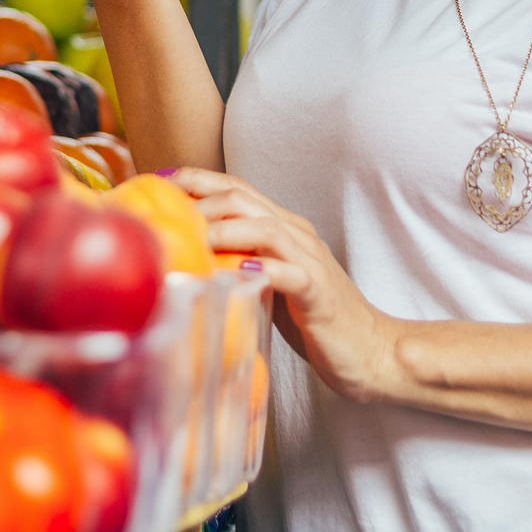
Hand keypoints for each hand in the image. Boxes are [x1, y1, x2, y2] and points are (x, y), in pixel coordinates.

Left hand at [167, 168, 400, 403]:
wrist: (372, 351)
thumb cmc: (315, 322)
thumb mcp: (271, 286)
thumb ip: (242, 266)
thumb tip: (190, 262)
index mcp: (285, 228)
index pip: (237, 189)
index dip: (197, 180)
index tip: (158, 181)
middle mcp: (298, 235)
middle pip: (244, 198)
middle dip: (200, 200)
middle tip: (162, 213)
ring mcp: (311, 261)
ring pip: (265, 228)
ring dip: (224, 229)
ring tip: (191, 237)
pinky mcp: (319, 294)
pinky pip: (290, 273)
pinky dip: (262, 269)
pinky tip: (237, 273)